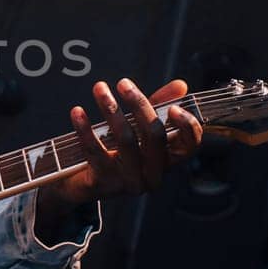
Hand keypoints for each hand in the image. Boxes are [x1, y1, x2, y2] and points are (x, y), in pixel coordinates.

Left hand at [39, 78, 202, 218]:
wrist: (79, 184)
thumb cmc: (114, 152)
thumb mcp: (137, 130)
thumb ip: (158, 107)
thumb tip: (181, 85)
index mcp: (166, 163)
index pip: (189, 146)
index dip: (187, 127)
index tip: (173, 106)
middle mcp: (151, 176)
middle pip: (155, 135)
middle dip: (140, 104)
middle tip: (123, 83)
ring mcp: (128, 182)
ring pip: (126, 139)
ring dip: (111, 109)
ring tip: (99, 88)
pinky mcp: (103, 184)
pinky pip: (94, 150)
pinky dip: (85, 128)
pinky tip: (77, 111)